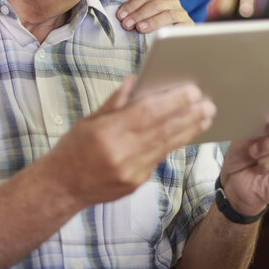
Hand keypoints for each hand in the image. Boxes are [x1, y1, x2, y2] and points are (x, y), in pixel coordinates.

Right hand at [44, 76, 215, 205]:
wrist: (61, 188)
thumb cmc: (73, 149)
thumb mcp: (88, 120)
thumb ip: (115, 102)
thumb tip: (135, 80)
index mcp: (107, 132)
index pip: (147, 113)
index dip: (172, 101)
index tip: (192, 90)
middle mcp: (120, 153)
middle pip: (162, 130)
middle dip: (188, 114)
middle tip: (208, 102)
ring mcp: (130, 171)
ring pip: (166, 146)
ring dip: (189, 129)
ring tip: (206, 115)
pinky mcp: (135, 183)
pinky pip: (158, 159)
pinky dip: (174, 144)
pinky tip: (188, 132)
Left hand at [115, 0, 192, 32]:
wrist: (171, 40)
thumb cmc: (153, 24)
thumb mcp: (140, 11)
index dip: (131, 5)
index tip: (120, 16)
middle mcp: (173, 1)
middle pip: (155, 5)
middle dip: (138, 14)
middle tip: (126, 25)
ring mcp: (182, 13)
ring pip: (167, 14)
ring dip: (152, 22)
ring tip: (139, 28)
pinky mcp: (188, 26)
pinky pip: (179, 27)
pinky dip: (168, 30)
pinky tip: (158, 36)